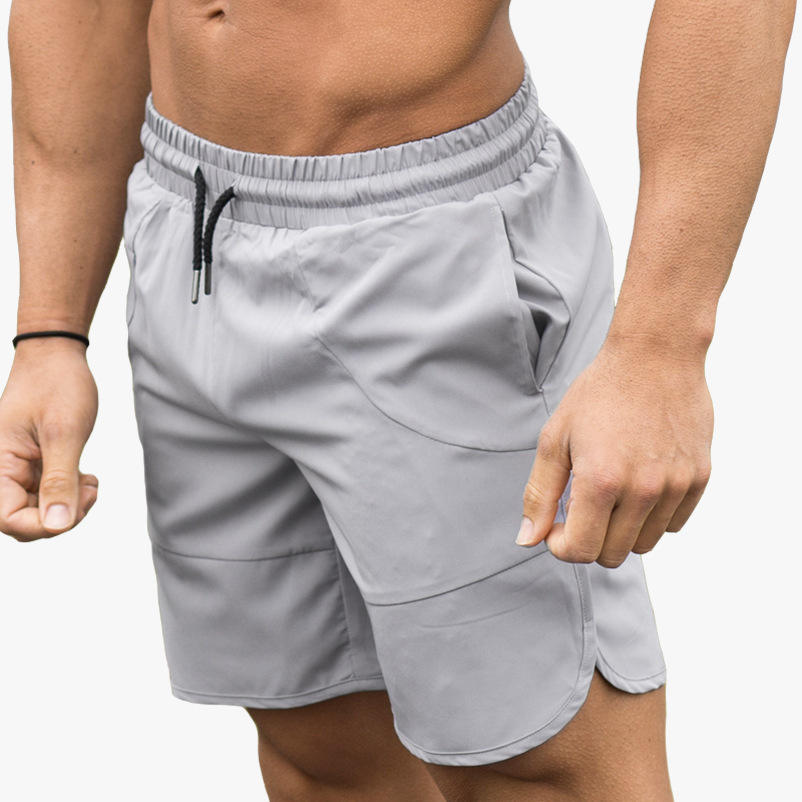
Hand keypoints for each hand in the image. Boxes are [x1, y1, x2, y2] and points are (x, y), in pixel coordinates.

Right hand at [0, 338, 98, 540]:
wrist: (57, 355)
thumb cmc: (57, 385)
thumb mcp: (64, 434)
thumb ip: (59, 481)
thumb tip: (57, 526)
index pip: (8, 519)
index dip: (42, 526)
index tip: (74, 508)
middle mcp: (2, 470)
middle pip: (23, 520)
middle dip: (60, 517)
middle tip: (88, 493)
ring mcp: (18, 469)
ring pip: (39, 511)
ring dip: (69, 505)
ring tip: (90, 483)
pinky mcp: (34, 465)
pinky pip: (48, 495)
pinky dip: (70, 493)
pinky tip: (87, 479)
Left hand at [516, 336, 712, 566]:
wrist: (655, 355)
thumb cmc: (600, 393)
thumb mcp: (555, 439)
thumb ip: (539, 494)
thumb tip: (529, 539)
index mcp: (601, 481)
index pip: (581, 551)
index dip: (562, 546)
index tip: (557, 525)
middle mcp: (643, 490)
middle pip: (613, 555)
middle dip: (589, 539)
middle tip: (581, 506)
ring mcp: (675, 486)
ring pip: (645, 544)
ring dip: (621, 529)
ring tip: (611, 491)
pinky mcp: (699, 478)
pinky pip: (673, 524)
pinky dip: (652, 516)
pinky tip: (638, 483)